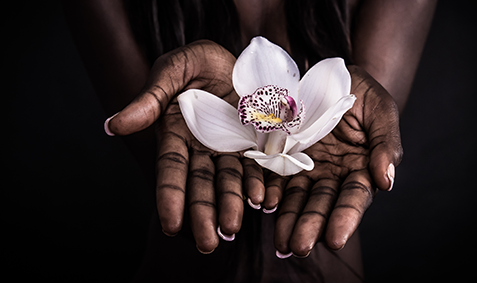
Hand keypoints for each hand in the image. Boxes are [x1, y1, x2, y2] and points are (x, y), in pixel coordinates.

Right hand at [105, 40, 262, 252]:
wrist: (232, 58)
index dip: (171, 197)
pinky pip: (256, 166)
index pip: (171, 170)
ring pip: (228, 180)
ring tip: (233, 227)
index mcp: (176, 134)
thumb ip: (149, 99)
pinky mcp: (254, 142)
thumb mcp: (171, 71)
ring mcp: (229, 147)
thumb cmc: (194, 62)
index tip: (171, 225)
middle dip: (203, 212)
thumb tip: (113, 125)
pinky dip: (258, 182)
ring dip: (231, 204)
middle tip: (208, 242)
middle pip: (201, 184)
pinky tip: (262, 199)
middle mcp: (201, 147)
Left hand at [271, 65, 402, 256]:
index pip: (354, 197)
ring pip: (297, 197)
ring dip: (289, 219)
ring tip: (281, 242)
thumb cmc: (361, 91)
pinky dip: (269, 190)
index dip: (345, 217)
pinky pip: (274, 176)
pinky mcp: (282, 155)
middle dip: (311, 226)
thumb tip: (386, 182)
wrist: (329, 74)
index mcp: (360, 167)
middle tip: (299, 246)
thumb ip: (387, 144)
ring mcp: (306, 166)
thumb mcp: (381, 110)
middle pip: (322, 204)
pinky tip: (264, 203)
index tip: (334, 238)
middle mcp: (332, 173)